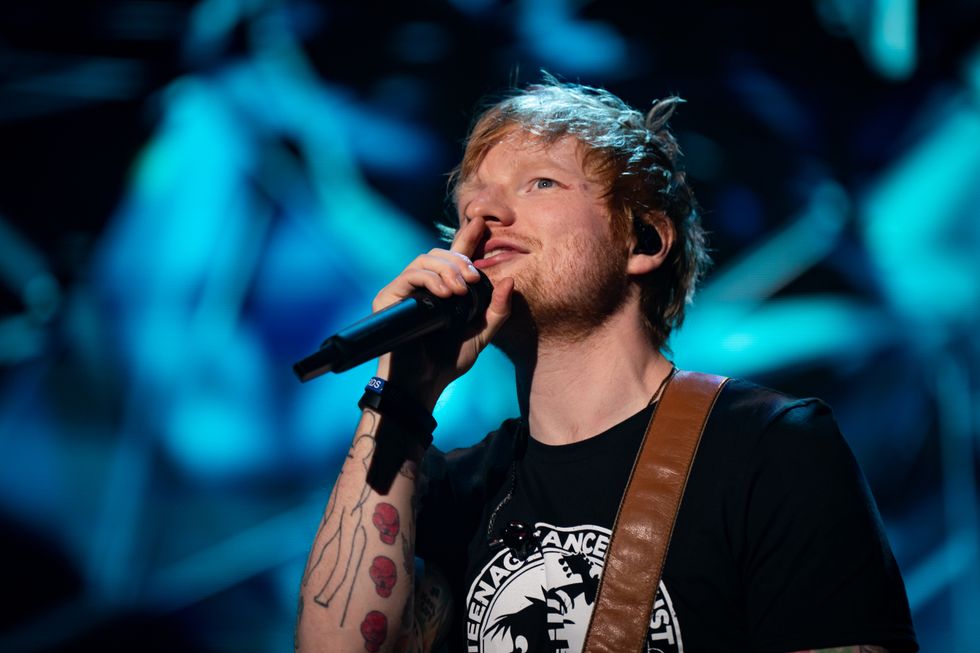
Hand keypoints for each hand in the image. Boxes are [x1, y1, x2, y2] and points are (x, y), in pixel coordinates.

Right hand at [373, 217, 513, 409]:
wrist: (423, 385)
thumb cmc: (448, 362)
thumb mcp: (481, 335)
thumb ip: (497, 310)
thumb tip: (510, 280)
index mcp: (442, 291)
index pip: (454, 257)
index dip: (467, 237)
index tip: (482, 222)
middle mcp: (421, 287)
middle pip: (439, 253)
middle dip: (460, 260)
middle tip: (476, 278)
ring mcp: (404, 292)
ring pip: (425, 260)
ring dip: (448, 269)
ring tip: (461, 289)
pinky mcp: (389, 298)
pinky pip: (410, 274)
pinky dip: (431, 279)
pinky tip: (446, 293)